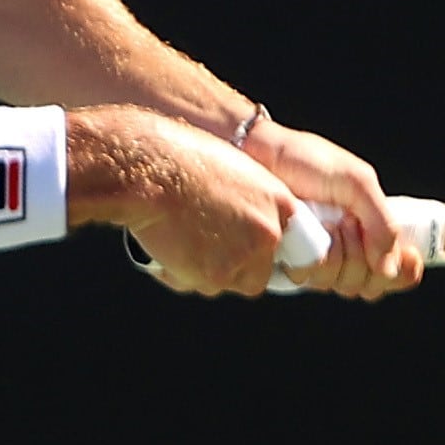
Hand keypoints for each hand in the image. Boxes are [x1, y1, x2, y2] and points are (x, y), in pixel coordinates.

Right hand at [76, 109, 308, 296]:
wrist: (151, 169)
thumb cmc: (181, 159)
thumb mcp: (230, 169)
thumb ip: (246, 199)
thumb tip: (237, 220)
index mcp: (279, 201)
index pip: (294, 242)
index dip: (269, 250)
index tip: (258, 254)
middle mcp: (268, 232)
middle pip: (260, 272)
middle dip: (235, 266)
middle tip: (205, 246)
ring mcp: (244, 256)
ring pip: (228, 281)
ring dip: (206, 271)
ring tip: (180, 238)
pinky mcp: (215, 275)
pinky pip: (197, 285)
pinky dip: (180, 273)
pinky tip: (165, 246)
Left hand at [244, 120, 426, 299]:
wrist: (258, 154)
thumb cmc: (307, 160)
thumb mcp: (357, 181)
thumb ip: (382, 222)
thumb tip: (390, 267)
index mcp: (370, 227)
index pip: (398, 268)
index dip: (405, 271)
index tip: (405, 256)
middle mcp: (347, 247)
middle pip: (372, 284)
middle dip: (366, 258)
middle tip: (351, 224)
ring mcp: (321, 257)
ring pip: (344, 284)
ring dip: (341, 254)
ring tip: (327, 222)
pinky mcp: (294, 262)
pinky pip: (314, 279)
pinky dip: (316, 259)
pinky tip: (308, 233)